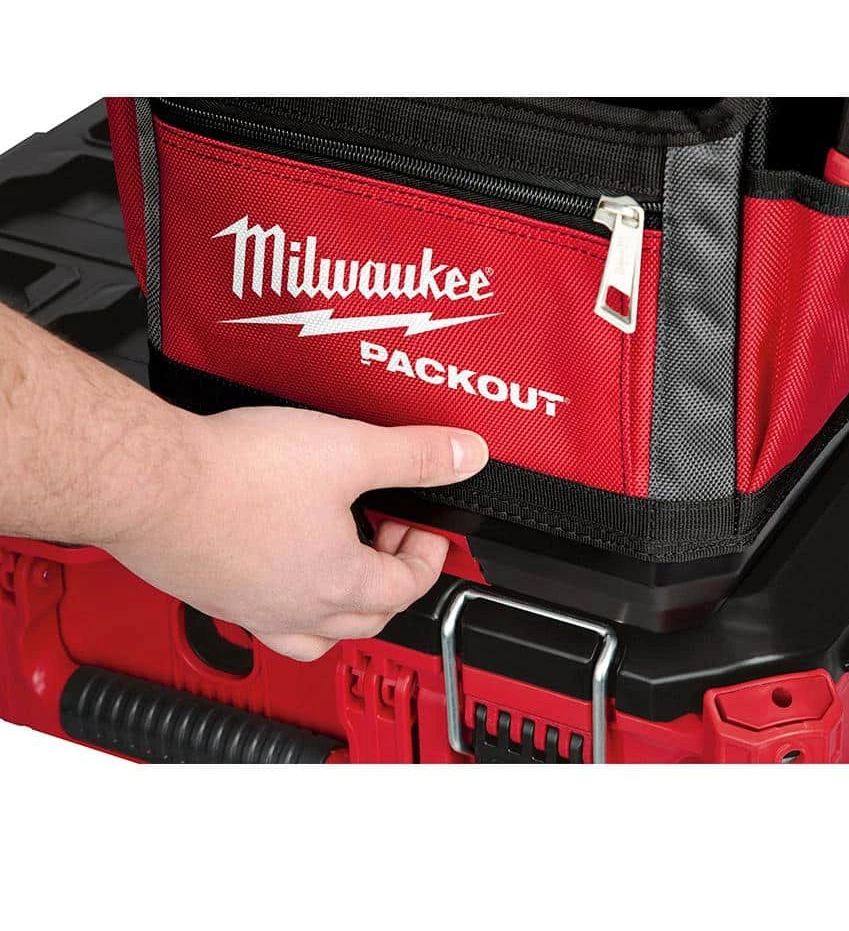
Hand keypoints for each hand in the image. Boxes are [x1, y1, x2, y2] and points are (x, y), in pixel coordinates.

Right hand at [103, 406, 488, 660]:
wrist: (149, 481)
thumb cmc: (236, 476)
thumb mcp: (349, 450)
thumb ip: (414, 455)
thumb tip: (464, 456)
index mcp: (337, 585)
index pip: (407, 588)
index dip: (428, 556)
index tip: (426, 530)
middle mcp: (293, 610)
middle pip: (366, 618)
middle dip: (392, 580)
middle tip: (390, 538)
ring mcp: (248, 608)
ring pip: (312, 633)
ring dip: (341, 604)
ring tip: (343, 561)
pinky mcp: (210, 593)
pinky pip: (263, 616)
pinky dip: (286, 597)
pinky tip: (277, 557)